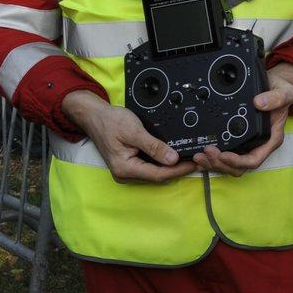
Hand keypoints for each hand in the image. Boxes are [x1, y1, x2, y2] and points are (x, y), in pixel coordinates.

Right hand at [61, 91, 196, 183]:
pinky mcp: (129, 165)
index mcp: (125, 168)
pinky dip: (163, 164)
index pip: (158, 174)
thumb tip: (173, 159)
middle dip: (178, 170)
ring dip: (171, 168)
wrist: (95, 116)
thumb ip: (154, 147)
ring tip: (189, 160)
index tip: (195, 164)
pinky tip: (174, 158)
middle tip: (197, 162)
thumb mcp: (135, 131)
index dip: (179, 170)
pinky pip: (149, 168)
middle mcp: (125, 174)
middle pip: (158, 176)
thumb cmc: (110, 121)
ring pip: (155, 174)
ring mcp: (126, 171)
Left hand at [190, 62, 292, 176]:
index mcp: (270, 139)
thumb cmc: (282, 92)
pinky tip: (199, 154)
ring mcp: (247, 144)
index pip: (254, 159)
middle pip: (238, 167)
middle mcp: (258, 145)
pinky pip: (224, 154)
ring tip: (199, 156)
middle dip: (220, 164)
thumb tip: (259, 103)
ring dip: (213, 163)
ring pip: (229, 164)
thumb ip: (276, 98)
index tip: (224, 155)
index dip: (237, 161)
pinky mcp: (237, 139)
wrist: (275, 87)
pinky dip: (212, 157)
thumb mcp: (285, 92)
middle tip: (205, 153)